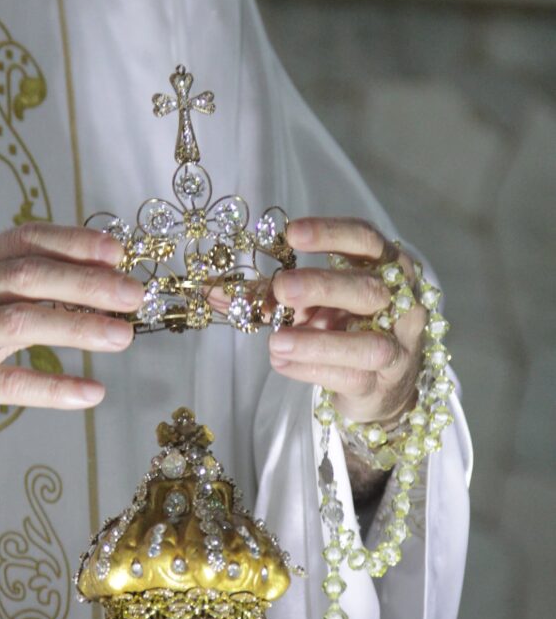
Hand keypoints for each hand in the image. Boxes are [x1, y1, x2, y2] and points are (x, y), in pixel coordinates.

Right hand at [0, 223, 144, 439]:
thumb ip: (19, 284)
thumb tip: (95, 278)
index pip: (27, 239)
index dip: (75, 243)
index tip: (117, 252)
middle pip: (30, 276)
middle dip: (88, 283)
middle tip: (133, 296)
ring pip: (22, 322)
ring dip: (79, 327)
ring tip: (123, 336)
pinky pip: (8, 382)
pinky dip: (53, 387)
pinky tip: (91, 393)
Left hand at [269, 217, 425, 425]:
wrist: (383, 386)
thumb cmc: (347, 329)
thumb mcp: (318, 303)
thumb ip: (276, 296)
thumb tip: (215, 292)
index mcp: (387, 268)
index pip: (366, 240)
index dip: (331, 233)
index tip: (292, 234)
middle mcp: (402, 303)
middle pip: (370, 289)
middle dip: (324, 286)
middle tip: (282, 289)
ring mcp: (399, 348)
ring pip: (367, 344)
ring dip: (317, 342)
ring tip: (275, 342)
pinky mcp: (384, 384)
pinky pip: (350, 377)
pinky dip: (311, 369)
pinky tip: (281, 363)